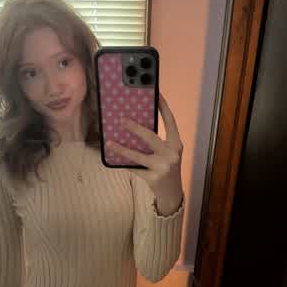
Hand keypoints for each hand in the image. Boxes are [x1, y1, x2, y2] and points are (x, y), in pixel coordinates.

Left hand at [106, 93, 183, 215]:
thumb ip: (156, 142)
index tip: (156, 93)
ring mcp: (162, 167)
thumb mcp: (167, 153)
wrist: (172, 193)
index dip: (164, 107)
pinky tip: (114, 158)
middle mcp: (171, 154)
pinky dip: (124, 163)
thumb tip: (134, 127)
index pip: (171, 121)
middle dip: (134, 127)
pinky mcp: (153, 178)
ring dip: (122, 148)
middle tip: (120, 119)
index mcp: (176, 144)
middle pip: (150, 137)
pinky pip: (134, 168)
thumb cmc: (167, 169)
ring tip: (110, 142)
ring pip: (138, 155)